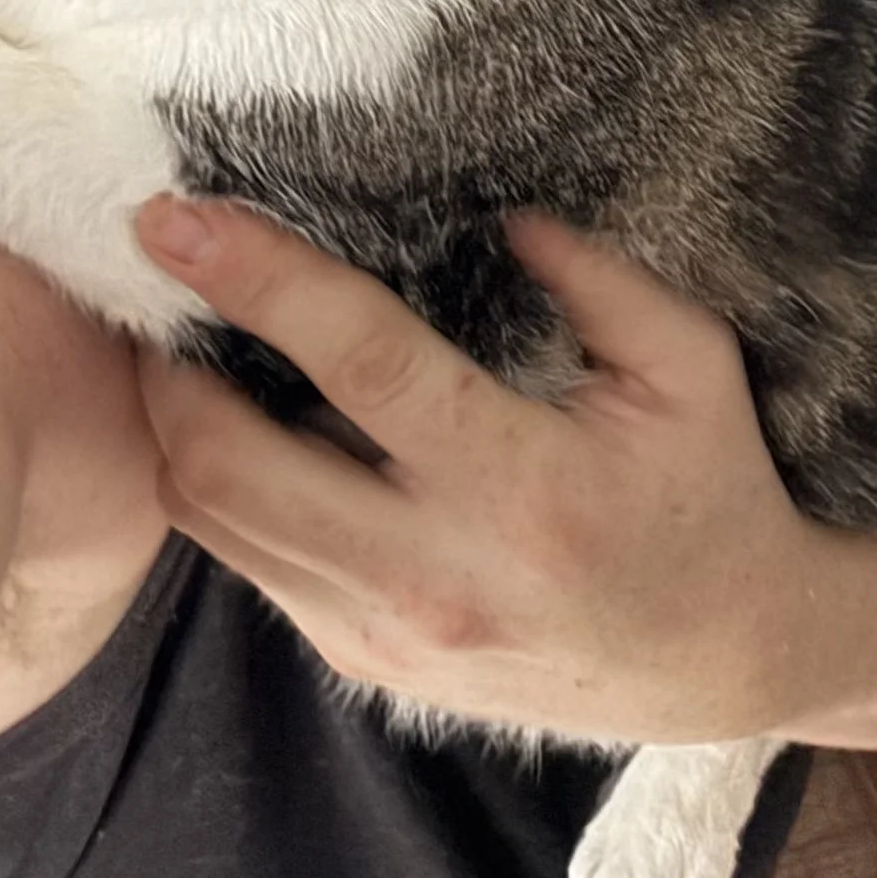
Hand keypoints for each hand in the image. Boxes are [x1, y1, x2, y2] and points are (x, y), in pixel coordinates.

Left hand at [134, 198, 823, 743]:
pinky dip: (216, 484)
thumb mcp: (689, 367)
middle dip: (165, 362)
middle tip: (151, 275)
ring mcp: (383, 631)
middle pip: (230, 463)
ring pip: (213, 522)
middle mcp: (433, 573)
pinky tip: (234, 420)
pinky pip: (247, 561)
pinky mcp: (360, 662)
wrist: (725, 661)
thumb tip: (502, 216)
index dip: (258, 280)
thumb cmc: (708, 493)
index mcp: (521, 486)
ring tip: (175, 338)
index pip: (359, 363)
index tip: (175, 216)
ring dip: (172, 424)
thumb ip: (600, 279)